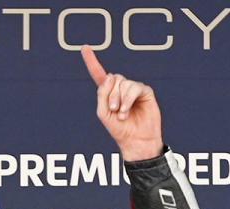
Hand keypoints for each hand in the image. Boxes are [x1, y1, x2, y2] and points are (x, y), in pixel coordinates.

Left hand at [81, 45, 163, 161]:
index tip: (85, 48)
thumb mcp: (103, 113)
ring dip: (119, 99)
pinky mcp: (144, 92)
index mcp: (108, 93)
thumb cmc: (119, 129)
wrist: (135, 140)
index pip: (99, 75)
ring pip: (123, 83)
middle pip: (113, 79)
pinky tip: (126, 110)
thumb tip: (111, 76)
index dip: (92, 61)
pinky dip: (128, 99)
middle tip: (113, 109)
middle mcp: (121, 89)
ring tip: (121, 113)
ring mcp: (133, 89)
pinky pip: (134, 87)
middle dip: (111, 95)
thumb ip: (102, 94)